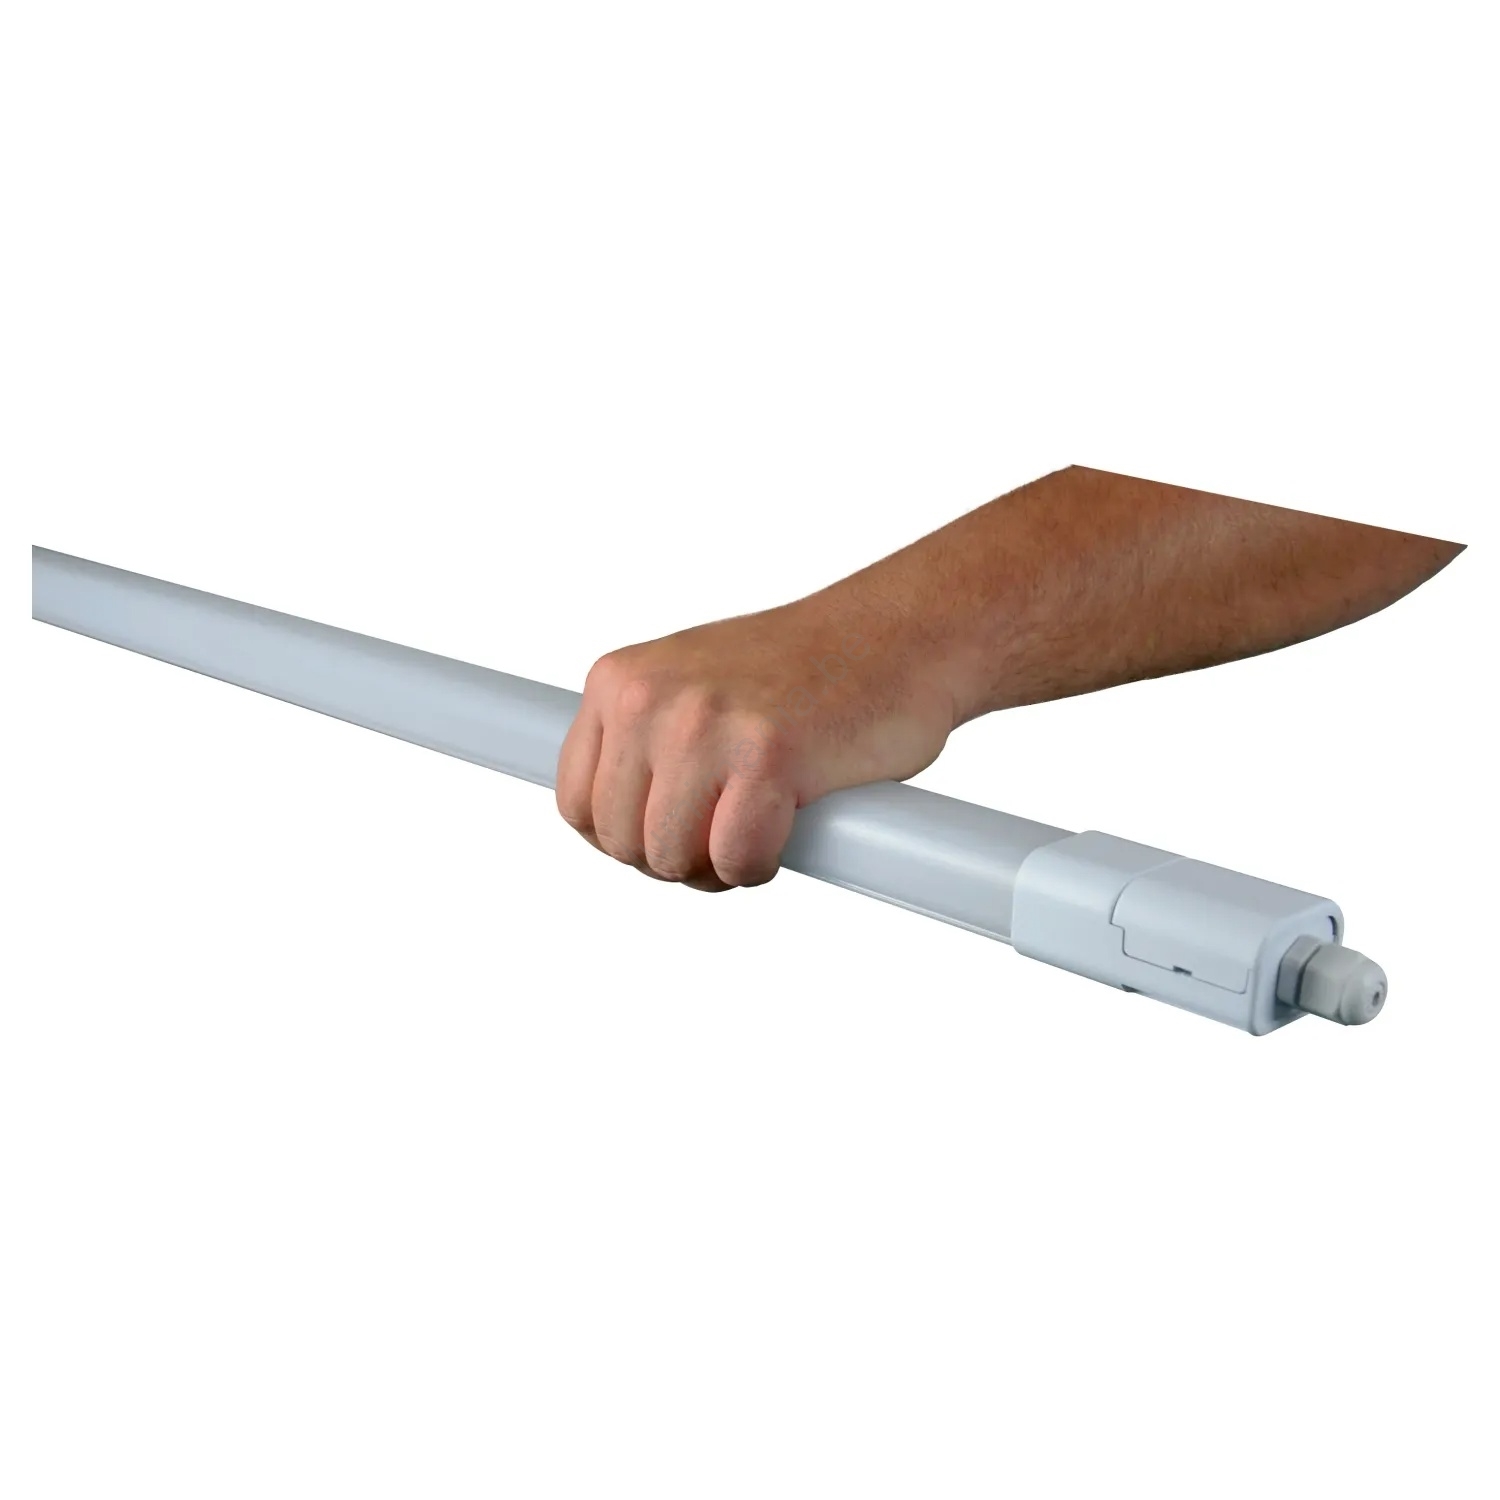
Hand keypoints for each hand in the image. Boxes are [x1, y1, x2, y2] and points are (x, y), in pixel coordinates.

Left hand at [555, 595, 956, 889]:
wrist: (898, 636)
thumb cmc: (805, 675)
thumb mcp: (691, 684)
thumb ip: (642, 740)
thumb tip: (605, 827)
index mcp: (620, 681)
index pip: (576, 804)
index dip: (624, 840)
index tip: (671, 835)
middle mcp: (651, 698)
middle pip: (621, 842)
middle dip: (675, 858)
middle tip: (728, 834)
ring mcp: (706, 725)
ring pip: (671, 858)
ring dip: (720, 866)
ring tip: (759, 829)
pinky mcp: (768, 756)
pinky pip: (736, 861)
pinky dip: (761, 865)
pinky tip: (790, 828)